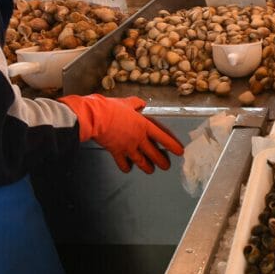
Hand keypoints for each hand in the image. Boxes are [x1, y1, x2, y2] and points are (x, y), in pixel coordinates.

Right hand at [58, 94, 183, 173]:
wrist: (95, 118)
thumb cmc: (111, 108)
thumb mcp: (127, 102)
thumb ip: (136, 103)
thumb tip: (141, 103)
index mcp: (144, 126)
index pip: (163, 137)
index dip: (172, 145)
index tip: (179, 151)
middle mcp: (138, 139)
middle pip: (154, 154)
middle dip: (161, 161)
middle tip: (166, 166)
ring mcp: (127, 147)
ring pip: (141, 161)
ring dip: (147, 167)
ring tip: (151, 170)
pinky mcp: (116, 152)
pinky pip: (123, 163)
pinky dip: (126, 167)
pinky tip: (128, 168)